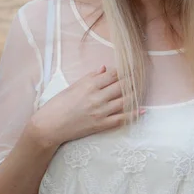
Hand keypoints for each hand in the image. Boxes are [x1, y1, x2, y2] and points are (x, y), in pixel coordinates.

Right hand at [30, 65, 144, 147]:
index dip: (124, 70)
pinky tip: (142, 109)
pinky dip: (133, 114)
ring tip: (143, 89)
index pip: (113, 74)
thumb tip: (104, 68)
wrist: (50, 126)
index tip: (132, 67)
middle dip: (134, 80)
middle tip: (142, 76)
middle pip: (122, 86)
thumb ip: (90, 77)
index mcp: (89, 85)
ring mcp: (101, 112)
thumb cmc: (57, 105)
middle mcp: (97, 97)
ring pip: (125, 101)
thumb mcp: (72, 87)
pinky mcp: (101, 125)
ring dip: (136, 94)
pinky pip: (122, 119)